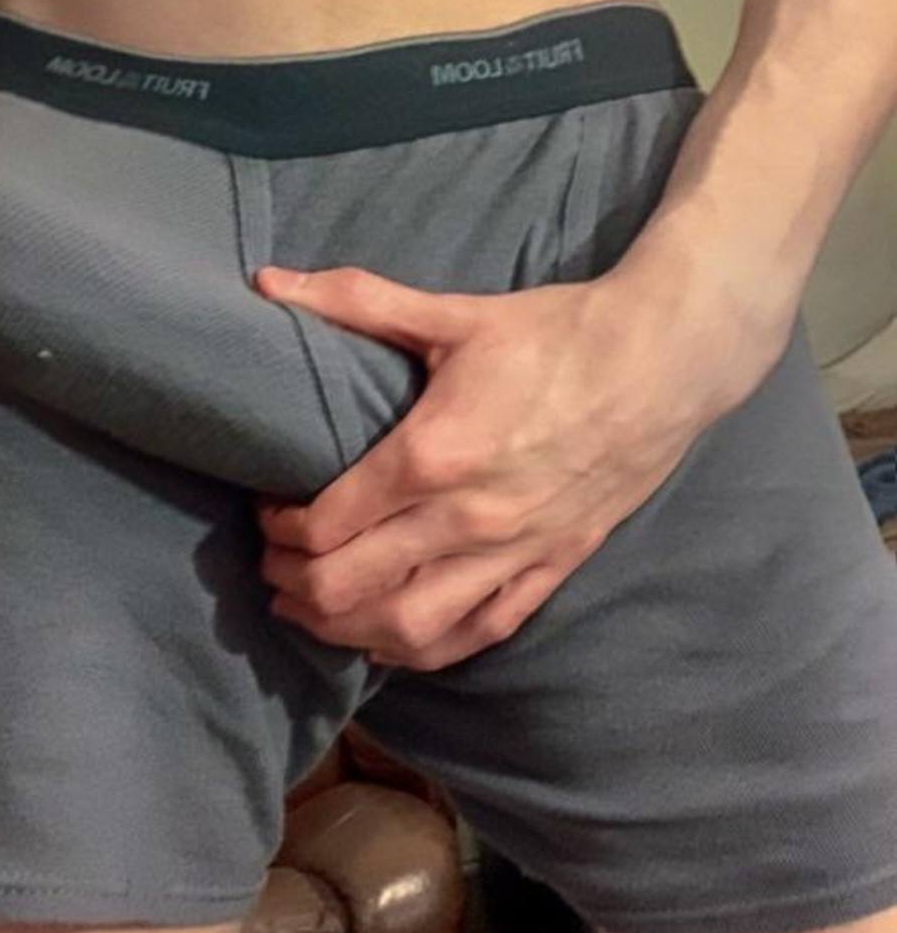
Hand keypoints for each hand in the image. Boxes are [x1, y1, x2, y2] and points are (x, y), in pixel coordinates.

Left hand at [251, 262, 762, 670]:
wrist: (666, 361)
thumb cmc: (556, 335)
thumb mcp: (453, 313)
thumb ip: (354, 302)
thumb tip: (265, 282)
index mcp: (432, 455)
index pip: (326, 524)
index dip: (279, 530)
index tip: (267, 516)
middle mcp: (466, 519)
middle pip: (350, 586)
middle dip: (294, 583)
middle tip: (272, 568)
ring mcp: (512, 554)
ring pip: (407, 627)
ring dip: (343, 629)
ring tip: (311, 612)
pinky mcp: (551, 569)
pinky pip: (478, 632)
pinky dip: (423, 650)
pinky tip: (388, 646)